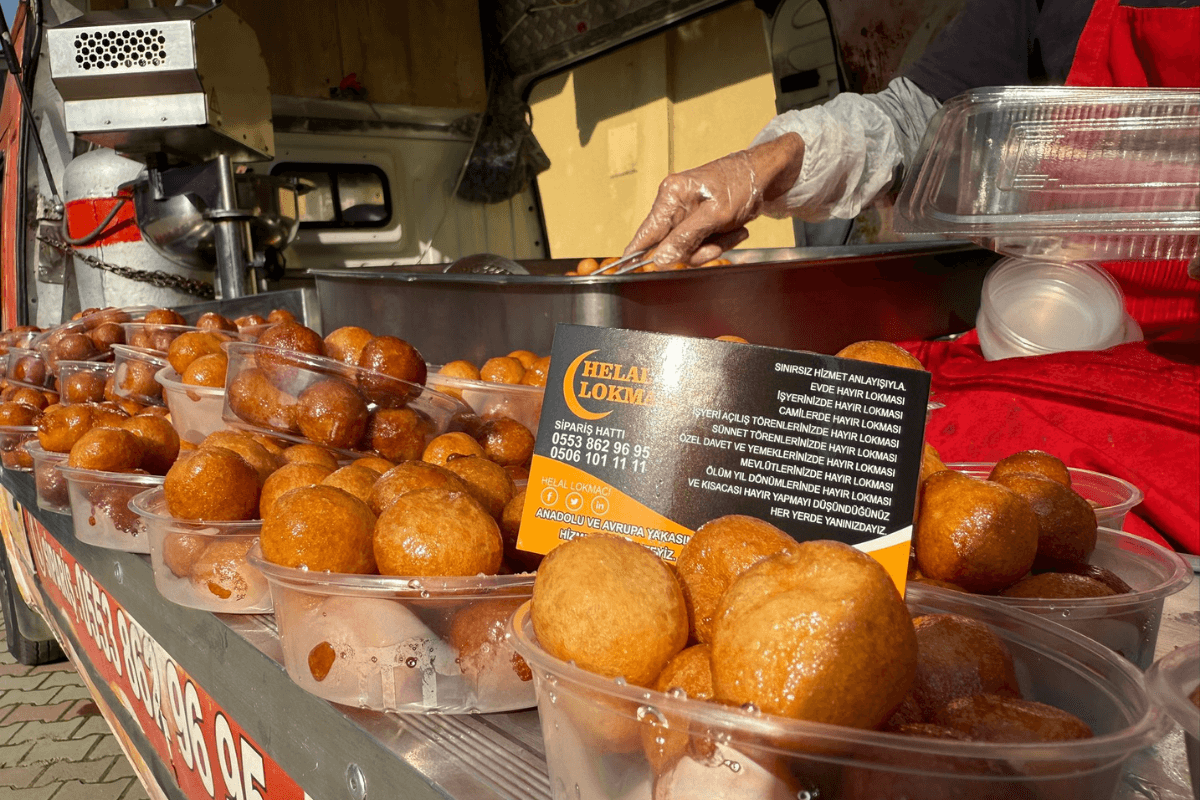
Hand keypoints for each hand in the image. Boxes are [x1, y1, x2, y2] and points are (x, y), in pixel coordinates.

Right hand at [624, 133, 804, 267]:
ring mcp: (687, 213)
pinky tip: (735, 229)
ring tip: (733, 230)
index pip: (646, 232)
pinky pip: (702, 242)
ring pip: (689, 248)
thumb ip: (686, 238)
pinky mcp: (699, 220)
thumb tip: (660, 259)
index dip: (635, 254)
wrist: (765, 173)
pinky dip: (720, 241)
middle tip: (717, 245)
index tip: (622, 269)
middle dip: (697, 250)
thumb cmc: (741, 185)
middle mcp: (674, 204)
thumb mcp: (715, 215)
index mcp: (671, 195)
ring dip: (713, 246)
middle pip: (670, 246)